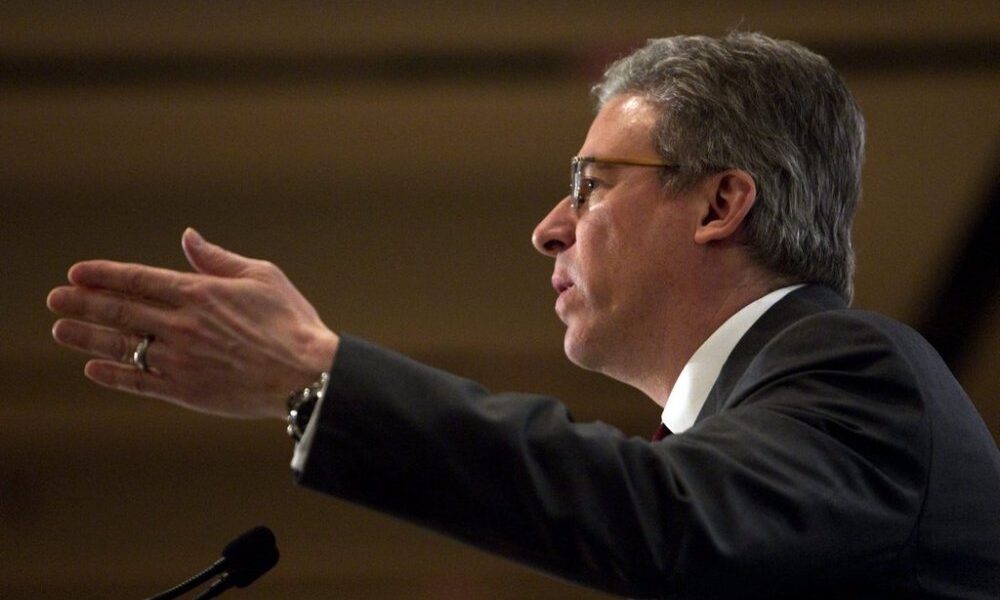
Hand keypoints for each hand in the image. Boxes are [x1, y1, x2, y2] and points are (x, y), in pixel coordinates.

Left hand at [46, 228, 339, 418]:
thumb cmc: (291, 322)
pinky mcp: (186, 390)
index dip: (103, 274)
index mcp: (199, 293)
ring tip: (61, 329)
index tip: (76, 273)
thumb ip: (218, 259)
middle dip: (82, 302)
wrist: (307, 373)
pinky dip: (113, 374)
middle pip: (120, 310)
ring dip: (86, 336)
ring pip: (121, 345)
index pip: (138, 279)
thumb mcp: (262, 276)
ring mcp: (180, 359)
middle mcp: (182, 324)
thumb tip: (188, 238)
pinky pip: (139, 381)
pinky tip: (93, 368)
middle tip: (54, 299)